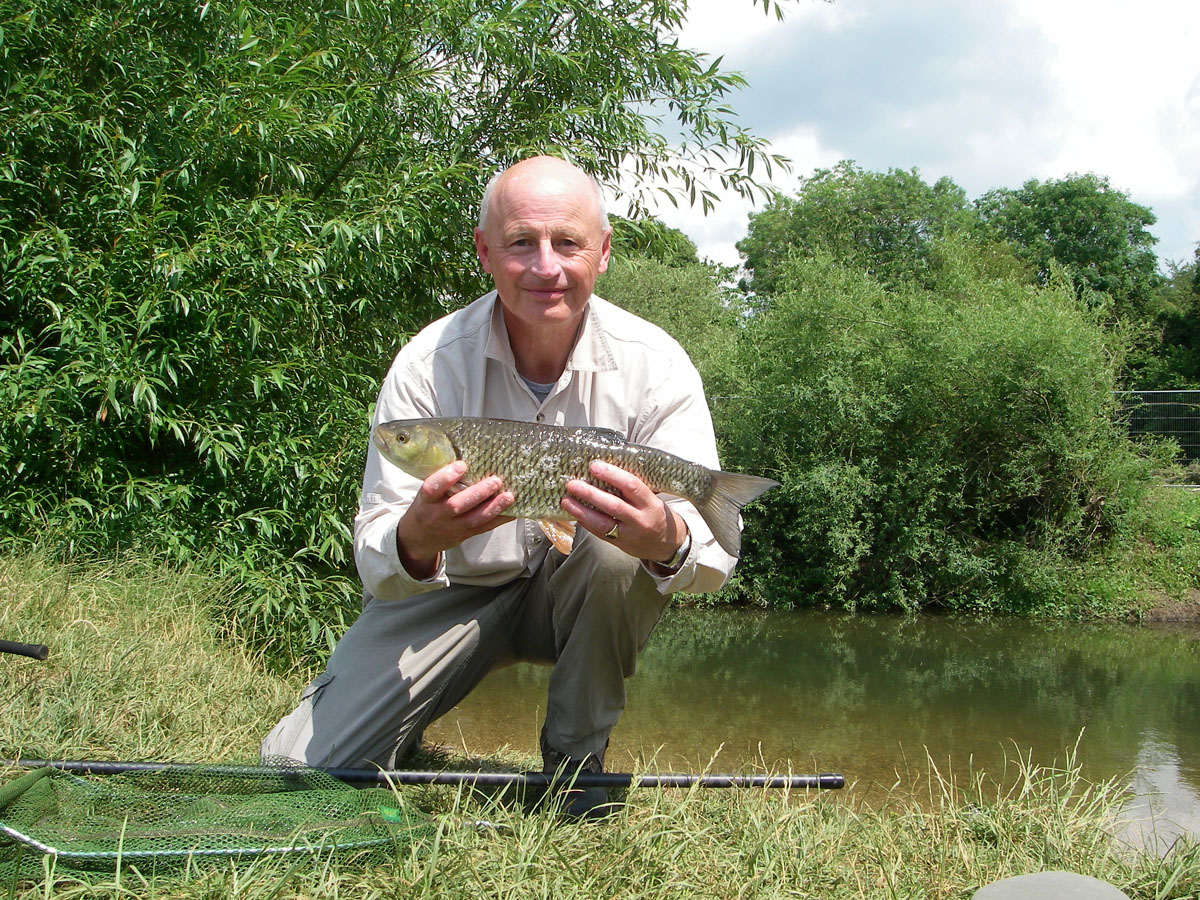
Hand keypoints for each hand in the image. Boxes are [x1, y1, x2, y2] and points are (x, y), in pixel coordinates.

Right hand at [396, 460, 513, 578]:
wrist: (419, 538)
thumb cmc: (426, 507)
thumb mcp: (426, 494)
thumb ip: (442, 481)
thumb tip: (468, 456)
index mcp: (425, 501)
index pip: (432, 489)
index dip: (445, 477)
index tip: (461, 465)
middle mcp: (438, 515)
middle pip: (457, 506)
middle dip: (477, 493)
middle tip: (495, 480)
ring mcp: (452, 527)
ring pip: (474, 519)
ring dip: (493, 507)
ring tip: (509, 496)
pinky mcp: (465, 535)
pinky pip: (484, 528)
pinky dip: (500, 519)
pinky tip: (513, 511)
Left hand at [560, 460, 686, 565]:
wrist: (665, 544)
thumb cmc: (654, 513)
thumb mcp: (651, 498)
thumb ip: (632, 488)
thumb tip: (603, 468)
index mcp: (650, 503)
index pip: (632, 486)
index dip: (612, 475)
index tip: (595, 466)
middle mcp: (640, 520)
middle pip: (614, 506)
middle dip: (591, 494)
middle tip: (573, 483)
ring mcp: (629, 535)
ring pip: (603, 523)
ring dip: (581, 511)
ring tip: (566, 500)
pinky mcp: (619, 545)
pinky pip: (599, 533)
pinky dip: (585, 523)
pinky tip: (573, 513)